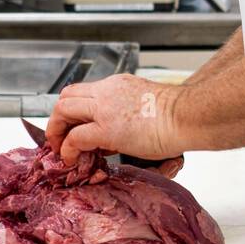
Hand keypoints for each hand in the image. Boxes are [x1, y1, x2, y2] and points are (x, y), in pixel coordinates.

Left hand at [45, 74, 183, 165]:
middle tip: (59, 138)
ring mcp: (105, 110)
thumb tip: (118, 136)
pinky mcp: (107, 130)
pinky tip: (72, 158)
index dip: (72, 110)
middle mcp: (107, 92)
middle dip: (57, 119)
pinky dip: (67, 148)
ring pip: (63, 111)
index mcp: (117, 85)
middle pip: (66, 97)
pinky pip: (75, 137)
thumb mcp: (146, 105)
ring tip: (60, 149)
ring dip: (56, 131)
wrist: (188, 115)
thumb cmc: (179, 113)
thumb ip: (128, 115)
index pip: (83, 91)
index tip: (73, 126)